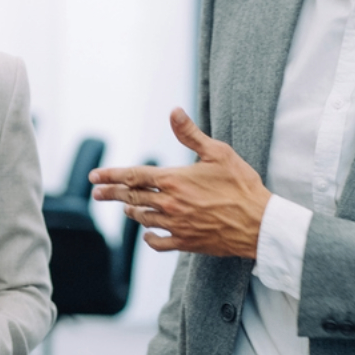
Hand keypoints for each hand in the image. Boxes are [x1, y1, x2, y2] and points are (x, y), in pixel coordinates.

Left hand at [90, 108, 269, 257]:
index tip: (94, 177)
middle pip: (131, 198)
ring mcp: (176, 225)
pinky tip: (147, 234)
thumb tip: (174, 111)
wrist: (260, 223)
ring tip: (126, 208)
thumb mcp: (218, 153)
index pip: (133, 176)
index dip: (111, 175)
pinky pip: (158, 242)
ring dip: (132, 212)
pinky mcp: (186, 242)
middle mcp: (169, 203)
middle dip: (111, 194)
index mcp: (174, 180)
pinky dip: (150, 238)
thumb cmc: (242, 185)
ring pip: (143, 218)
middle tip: (97, 194)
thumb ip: (190, 134)